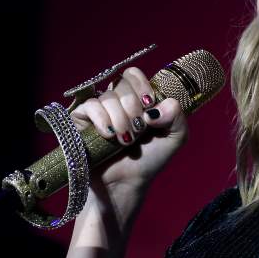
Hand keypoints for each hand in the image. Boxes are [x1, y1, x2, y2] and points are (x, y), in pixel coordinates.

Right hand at [68, 65, 189, 194]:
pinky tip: (109, 134)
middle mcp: (116, 101)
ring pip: (108, 97)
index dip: (142, 86)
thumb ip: (177, 115)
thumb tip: (153, 108)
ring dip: (120, 119)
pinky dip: (102, 119)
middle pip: (121, 83)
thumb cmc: (149, 161)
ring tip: (125, 140)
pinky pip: (90, 106)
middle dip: (133, 108)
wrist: (126, 183)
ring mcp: (98, 109)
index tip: (149, 106)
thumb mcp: (175, 137)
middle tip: (138, 129)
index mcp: (137, 98)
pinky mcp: (82, 120)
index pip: (133, 74)